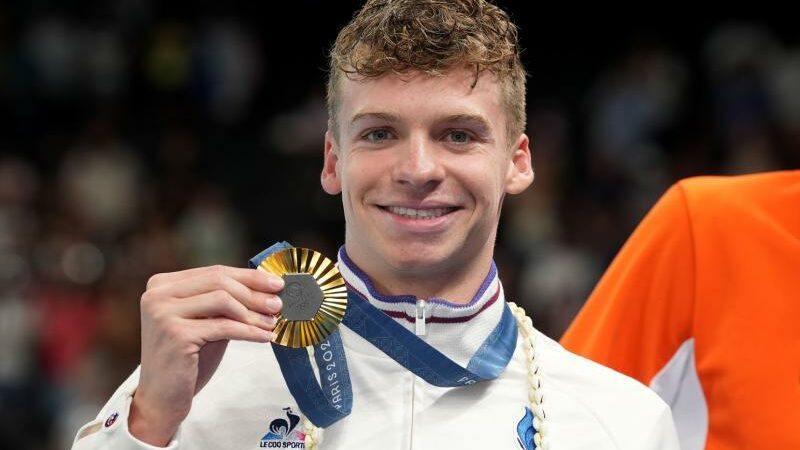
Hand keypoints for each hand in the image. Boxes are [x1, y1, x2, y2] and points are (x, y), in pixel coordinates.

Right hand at [128, 265, 282, 445]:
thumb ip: (226, 303)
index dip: (249, 276)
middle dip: (254, 292)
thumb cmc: (187, 360)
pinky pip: (223, 326)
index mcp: (162, 284)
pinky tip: (264, 337)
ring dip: (252, 312)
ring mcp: (163, 313)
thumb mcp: (206, 322)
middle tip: (278, 304)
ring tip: (271, 323)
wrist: (161, 399)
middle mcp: (157, 294)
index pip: (214, 271)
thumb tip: (267, 288)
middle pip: (219, 281)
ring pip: (222, 299)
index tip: (276, 283)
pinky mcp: (175, 334)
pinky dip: (249, 331)